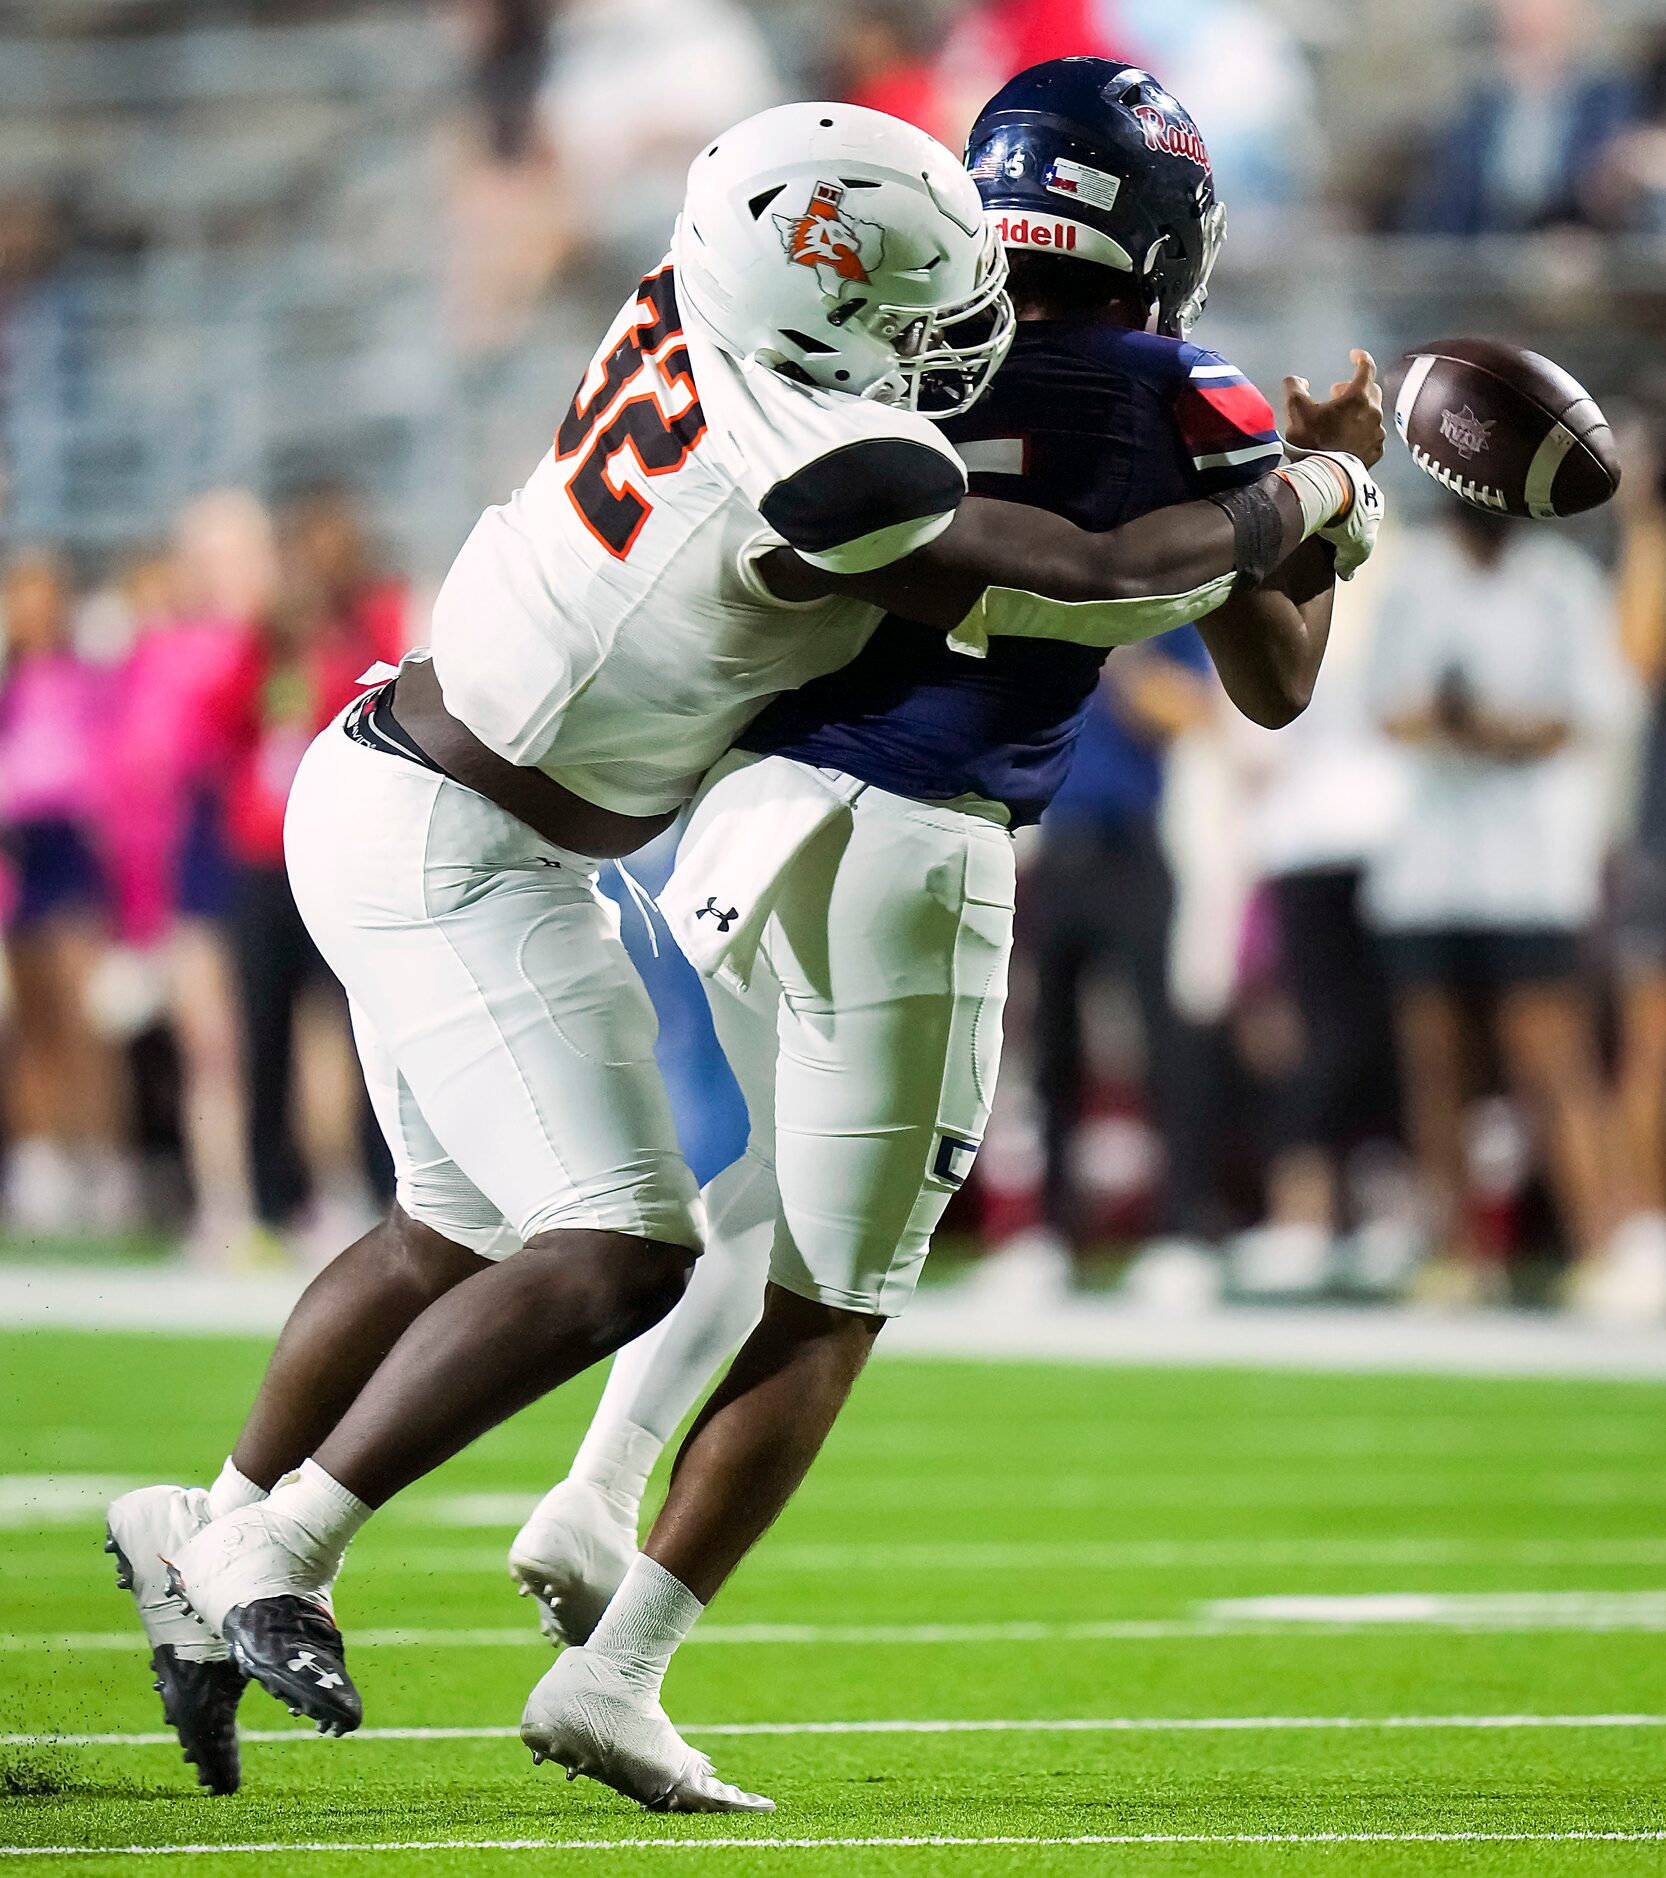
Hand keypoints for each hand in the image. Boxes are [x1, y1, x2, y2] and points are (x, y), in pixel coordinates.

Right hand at [1283, 351, 1384, 467]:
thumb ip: (1294, 387)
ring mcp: (1377, 433)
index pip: (1366, 368)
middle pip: (1371, 390)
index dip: (1360, 358)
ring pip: (1372, 413)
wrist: (1324, 478)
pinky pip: (1372, 435)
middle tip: (1336, 393)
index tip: (1354, 355)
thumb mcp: (1295, 409)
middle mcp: (1374, 412)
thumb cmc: (1311, 440)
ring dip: (1358, 411)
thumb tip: (1298, 381)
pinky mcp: (1376, 451)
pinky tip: (1348, 438)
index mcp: (1358, 397)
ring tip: (1340, 419)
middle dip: (1354, 387)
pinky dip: (1362, 431)